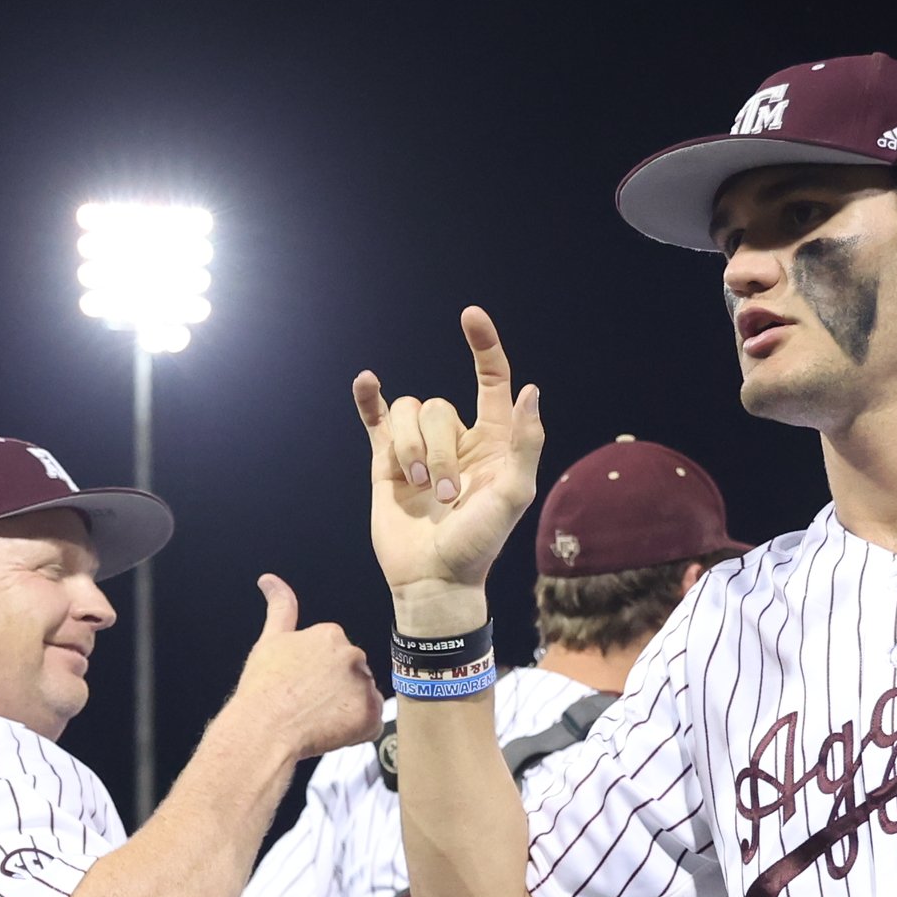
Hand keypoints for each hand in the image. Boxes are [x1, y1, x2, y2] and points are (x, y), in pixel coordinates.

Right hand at [227, 575, 380, 760]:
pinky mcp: (371, 714)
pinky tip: (331, 731)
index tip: (303, 684)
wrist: (264, 728)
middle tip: (309, 703)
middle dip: (337, 689)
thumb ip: (279, 607)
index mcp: (330, 634)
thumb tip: (270, 579)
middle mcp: (353, 655)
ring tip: (317, 719)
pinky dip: (356, 730)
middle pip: (352, 675)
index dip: (319, 674)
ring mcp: (364, 685)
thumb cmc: (263, 689)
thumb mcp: (269, 640)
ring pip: (363, 698)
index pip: (336, 654)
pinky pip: (371, 724)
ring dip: (347, 709)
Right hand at [355, 307, 545, 621]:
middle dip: (436, 450)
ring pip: (406, 414)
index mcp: (492, 440)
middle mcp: (456, 438)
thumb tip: (529, 390)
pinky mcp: (385, 462)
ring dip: (409, 451)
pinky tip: (367, 382)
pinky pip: (376, 418)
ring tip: (417, 491)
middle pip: (437, 407)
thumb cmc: (480, 543)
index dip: (483, 346)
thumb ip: (524, 443)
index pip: (491, 379)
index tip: (470, 317)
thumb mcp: (514, 494)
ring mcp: (419, 448)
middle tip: (444, 495)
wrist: (434, 579)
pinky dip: (369, 399)